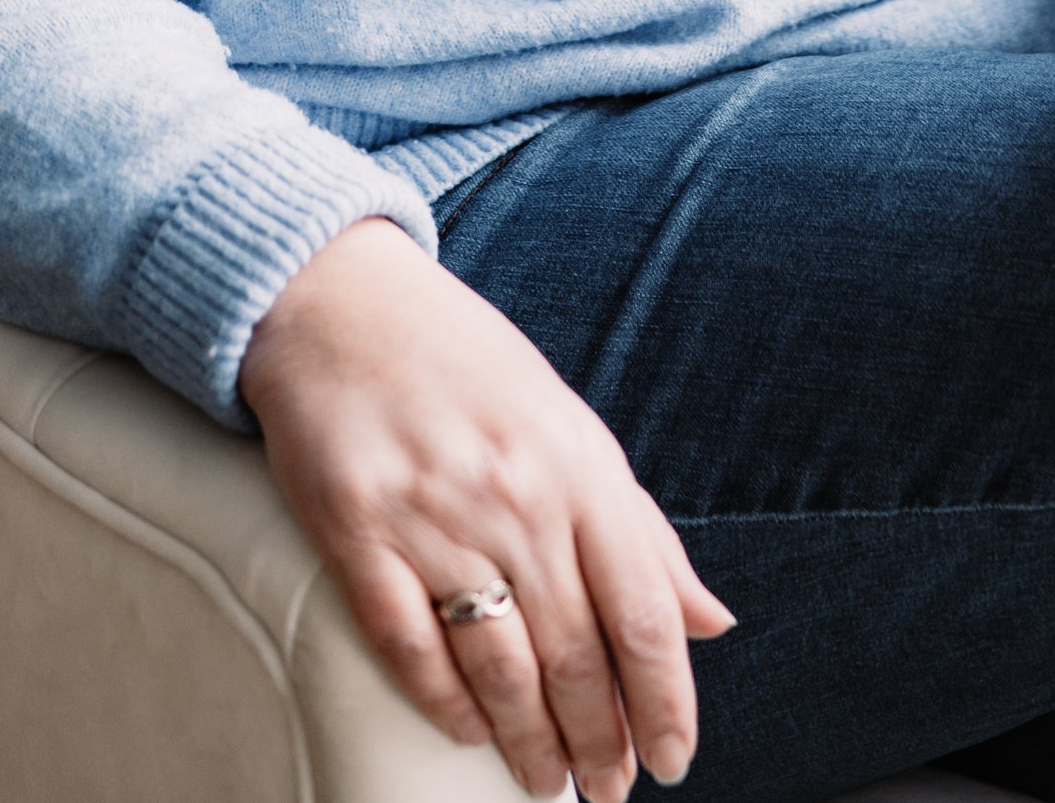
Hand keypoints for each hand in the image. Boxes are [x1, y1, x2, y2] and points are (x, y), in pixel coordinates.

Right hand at [238, 218, 734, 800]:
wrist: (342, 301)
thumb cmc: (466, 366)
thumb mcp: (571, 427)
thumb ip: (641, 529)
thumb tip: (712, 622)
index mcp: (578, 465)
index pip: (642, 613)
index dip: (666, 702)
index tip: (673, 759)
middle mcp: (514, 494)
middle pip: (575, 655)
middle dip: (601, 742)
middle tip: (608, 789)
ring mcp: (432, 515)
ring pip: (499, 667)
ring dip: (530, 742)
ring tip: (547, 782)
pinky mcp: (355, 530)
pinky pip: (410, 646)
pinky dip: (443, 703)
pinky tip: (468, 731)